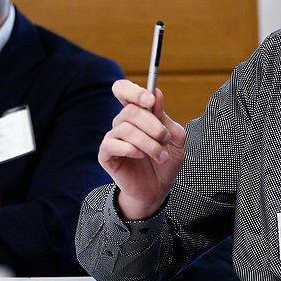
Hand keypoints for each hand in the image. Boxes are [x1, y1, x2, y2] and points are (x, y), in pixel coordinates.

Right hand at [99, 80, 186, 218]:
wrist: (159, 189)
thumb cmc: (166, 162)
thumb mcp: (175, 139)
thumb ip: (165, 118)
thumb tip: (157, 93)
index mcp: (137, 114)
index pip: (123, 90)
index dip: (133, 91)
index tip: (150, 100)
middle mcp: (122, 123)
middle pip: (130, 111)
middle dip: (152, 125)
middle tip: (164, 139)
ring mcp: (113, 138)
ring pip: (125, 129)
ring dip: (148, 143)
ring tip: (160, 156)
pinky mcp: (106, 155)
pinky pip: (112, 144)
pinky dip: (131, 149)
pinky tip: (140, 156)